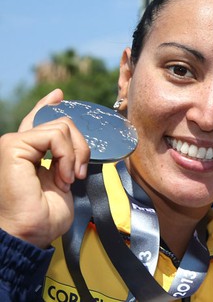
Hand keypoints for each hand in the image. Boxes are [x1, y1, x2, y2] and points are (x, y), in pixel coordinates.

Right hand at [0, 89, 89, 247]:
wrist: (29, 234)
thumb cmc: (44, 217)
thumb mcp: (63, 180)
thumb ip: (65, 158)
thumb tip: (77, 142)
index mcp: (28, 153)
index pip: (38, 121)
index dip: (48, 105)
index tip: (59, 95)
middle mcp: (19, 145)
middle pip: (61, 123)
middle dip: (80, 146)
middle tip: (76, 175)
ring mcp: (14, 143)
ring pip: (63, 126)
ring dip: (75, 155)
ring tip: (67, 179)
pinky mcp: (14, 146)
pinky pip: (56, 135)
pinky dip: (68, 155)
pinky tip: (62, 176)